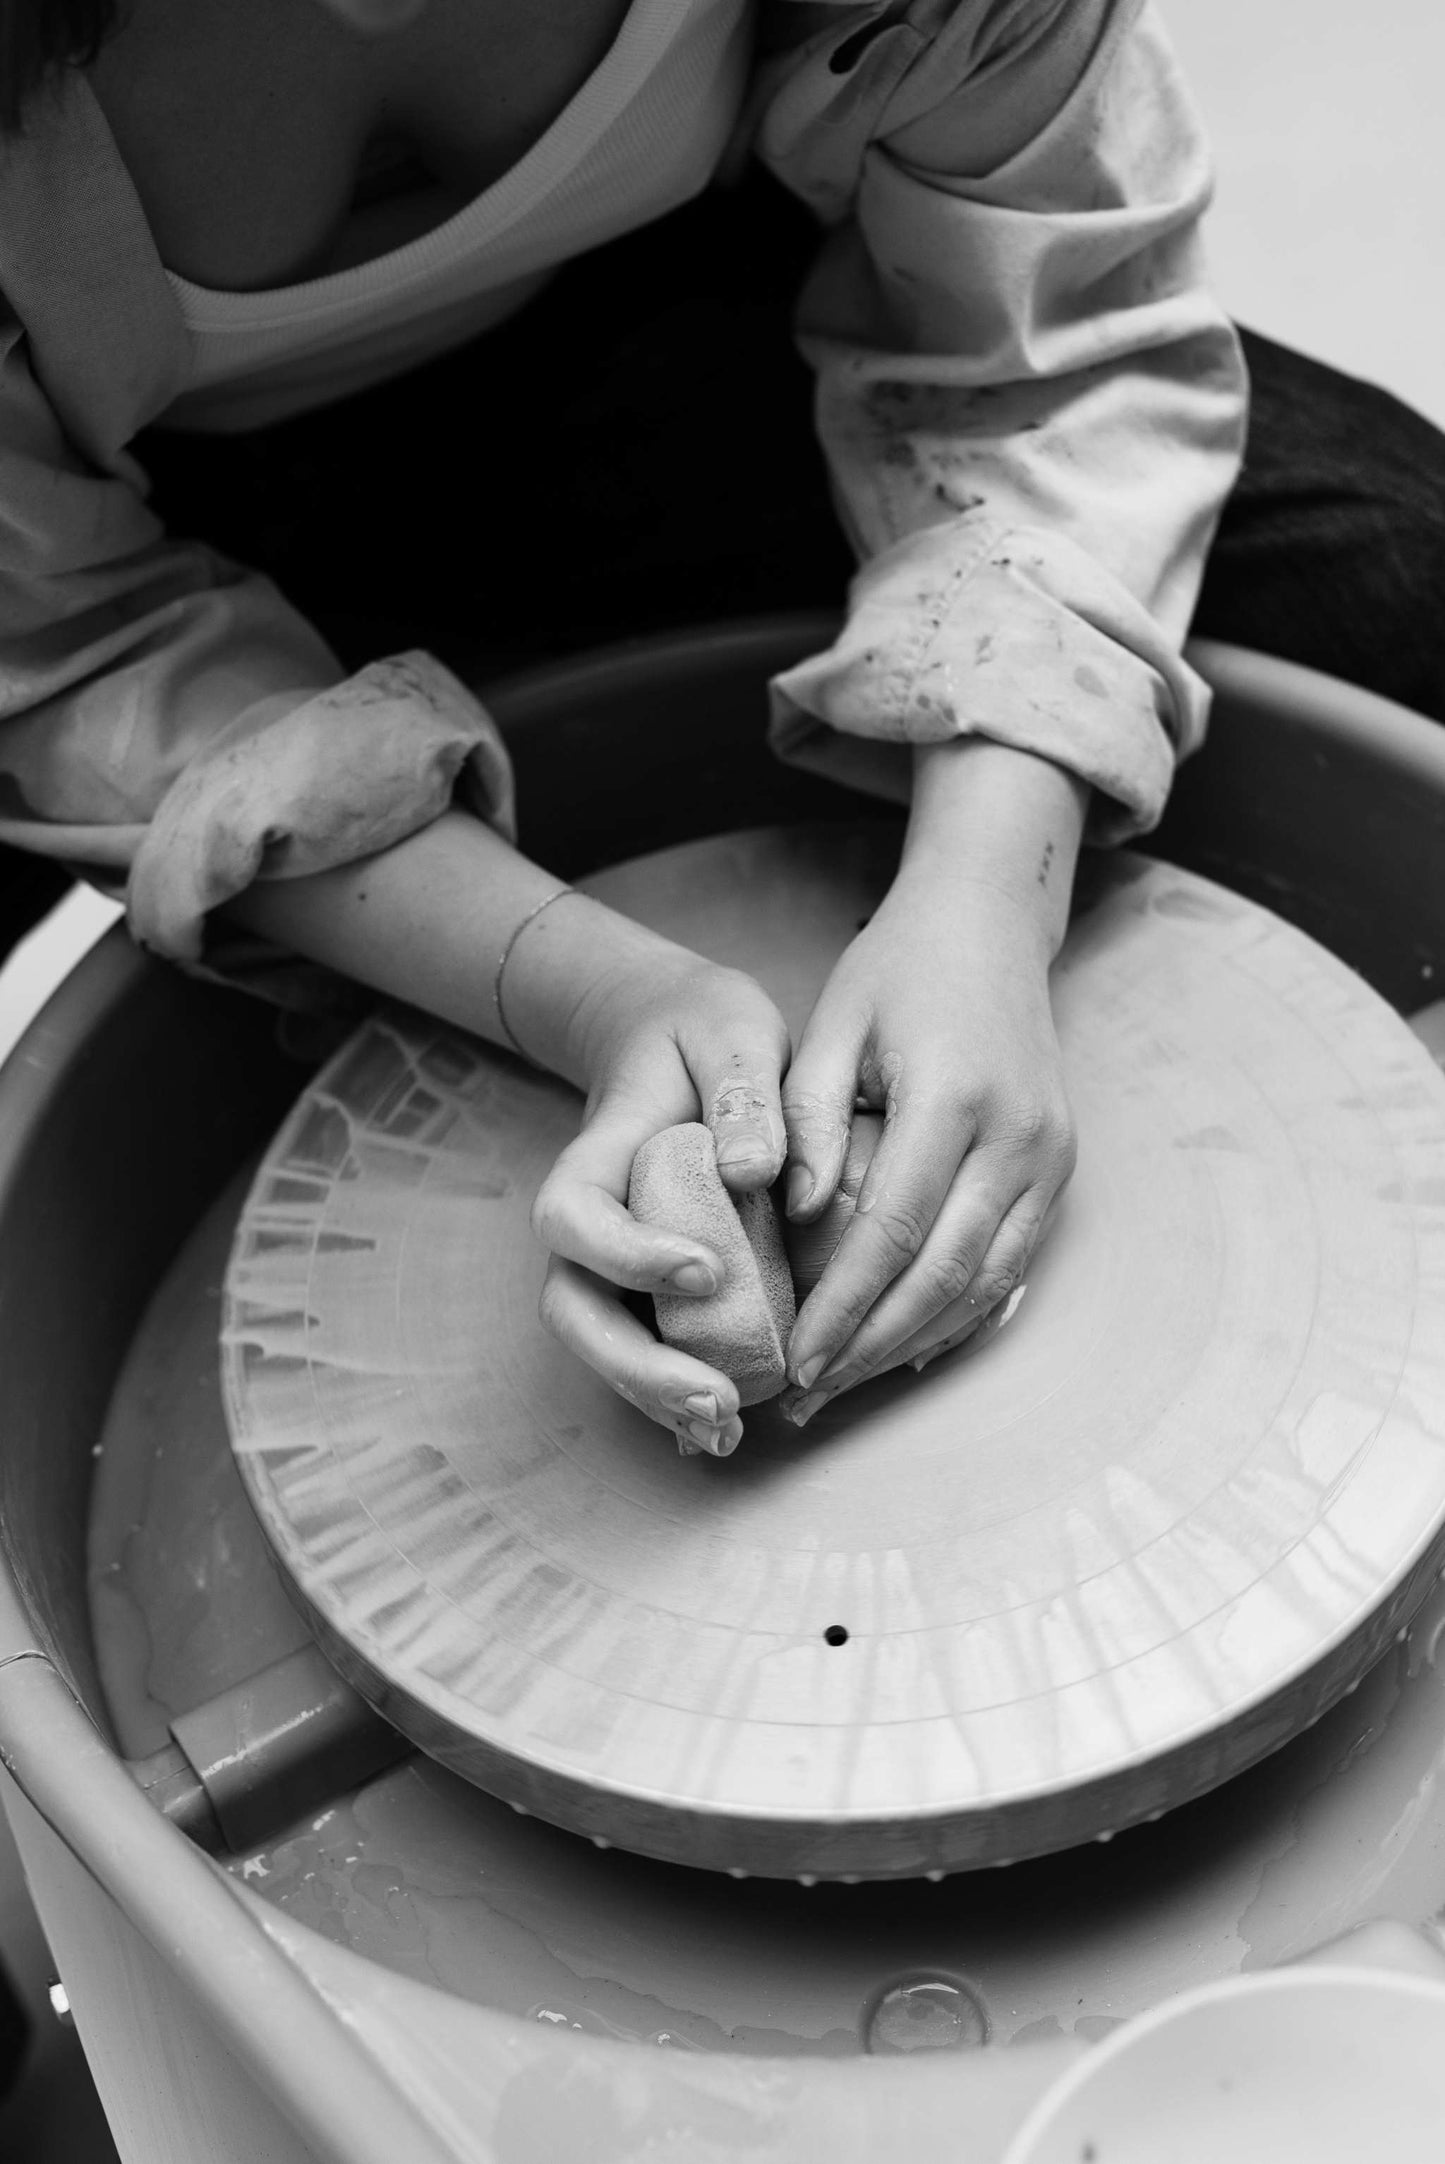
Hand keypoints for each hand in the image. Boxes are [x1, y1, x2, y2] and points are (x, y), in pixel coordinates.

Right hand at [528, 933, 789, 1454]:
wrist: (670, 1033)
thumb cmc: (703, 1031)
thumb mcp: (732, 1029)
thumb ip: (745, 1090)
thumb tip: (755, 1172)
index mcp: (598, 1155)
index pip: (576, 1217)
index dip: (626, 1255)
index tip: (705, 1271)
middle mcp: (590, 1219)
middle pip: (572, 1307)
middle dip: (635, 1364)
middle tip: (715, 1397)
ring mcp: (611, 1259)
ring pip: (602, 1341)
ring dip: (654, 1396)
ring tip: (723, 1431)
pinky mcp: (645, 1283)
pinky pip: (644, 1346)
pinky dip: (674, 1394)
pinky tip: (723, 1431)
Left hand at [780, 867, 1075, 1422]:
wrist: (990, 924)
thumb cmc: (897, 970)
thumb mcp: (833, 1024)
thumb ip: (807, 1117)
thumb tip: (798, 1217)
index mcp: (954, 1097)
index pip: (892, 1230)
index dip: (843, 1305)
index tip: (795, 1356)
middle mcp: (1018, 1136)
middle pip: (943, 1274)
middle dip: (873, 1346)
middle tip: (811, 1395)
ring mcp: (1050, 1155)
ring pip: (986, 1282)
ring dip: (915, 1343)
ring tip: (849, 1383)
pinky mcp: (1060, 1166)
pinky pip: (1011, 1262)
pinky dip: (962, 1314)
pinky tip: (910, 1348)